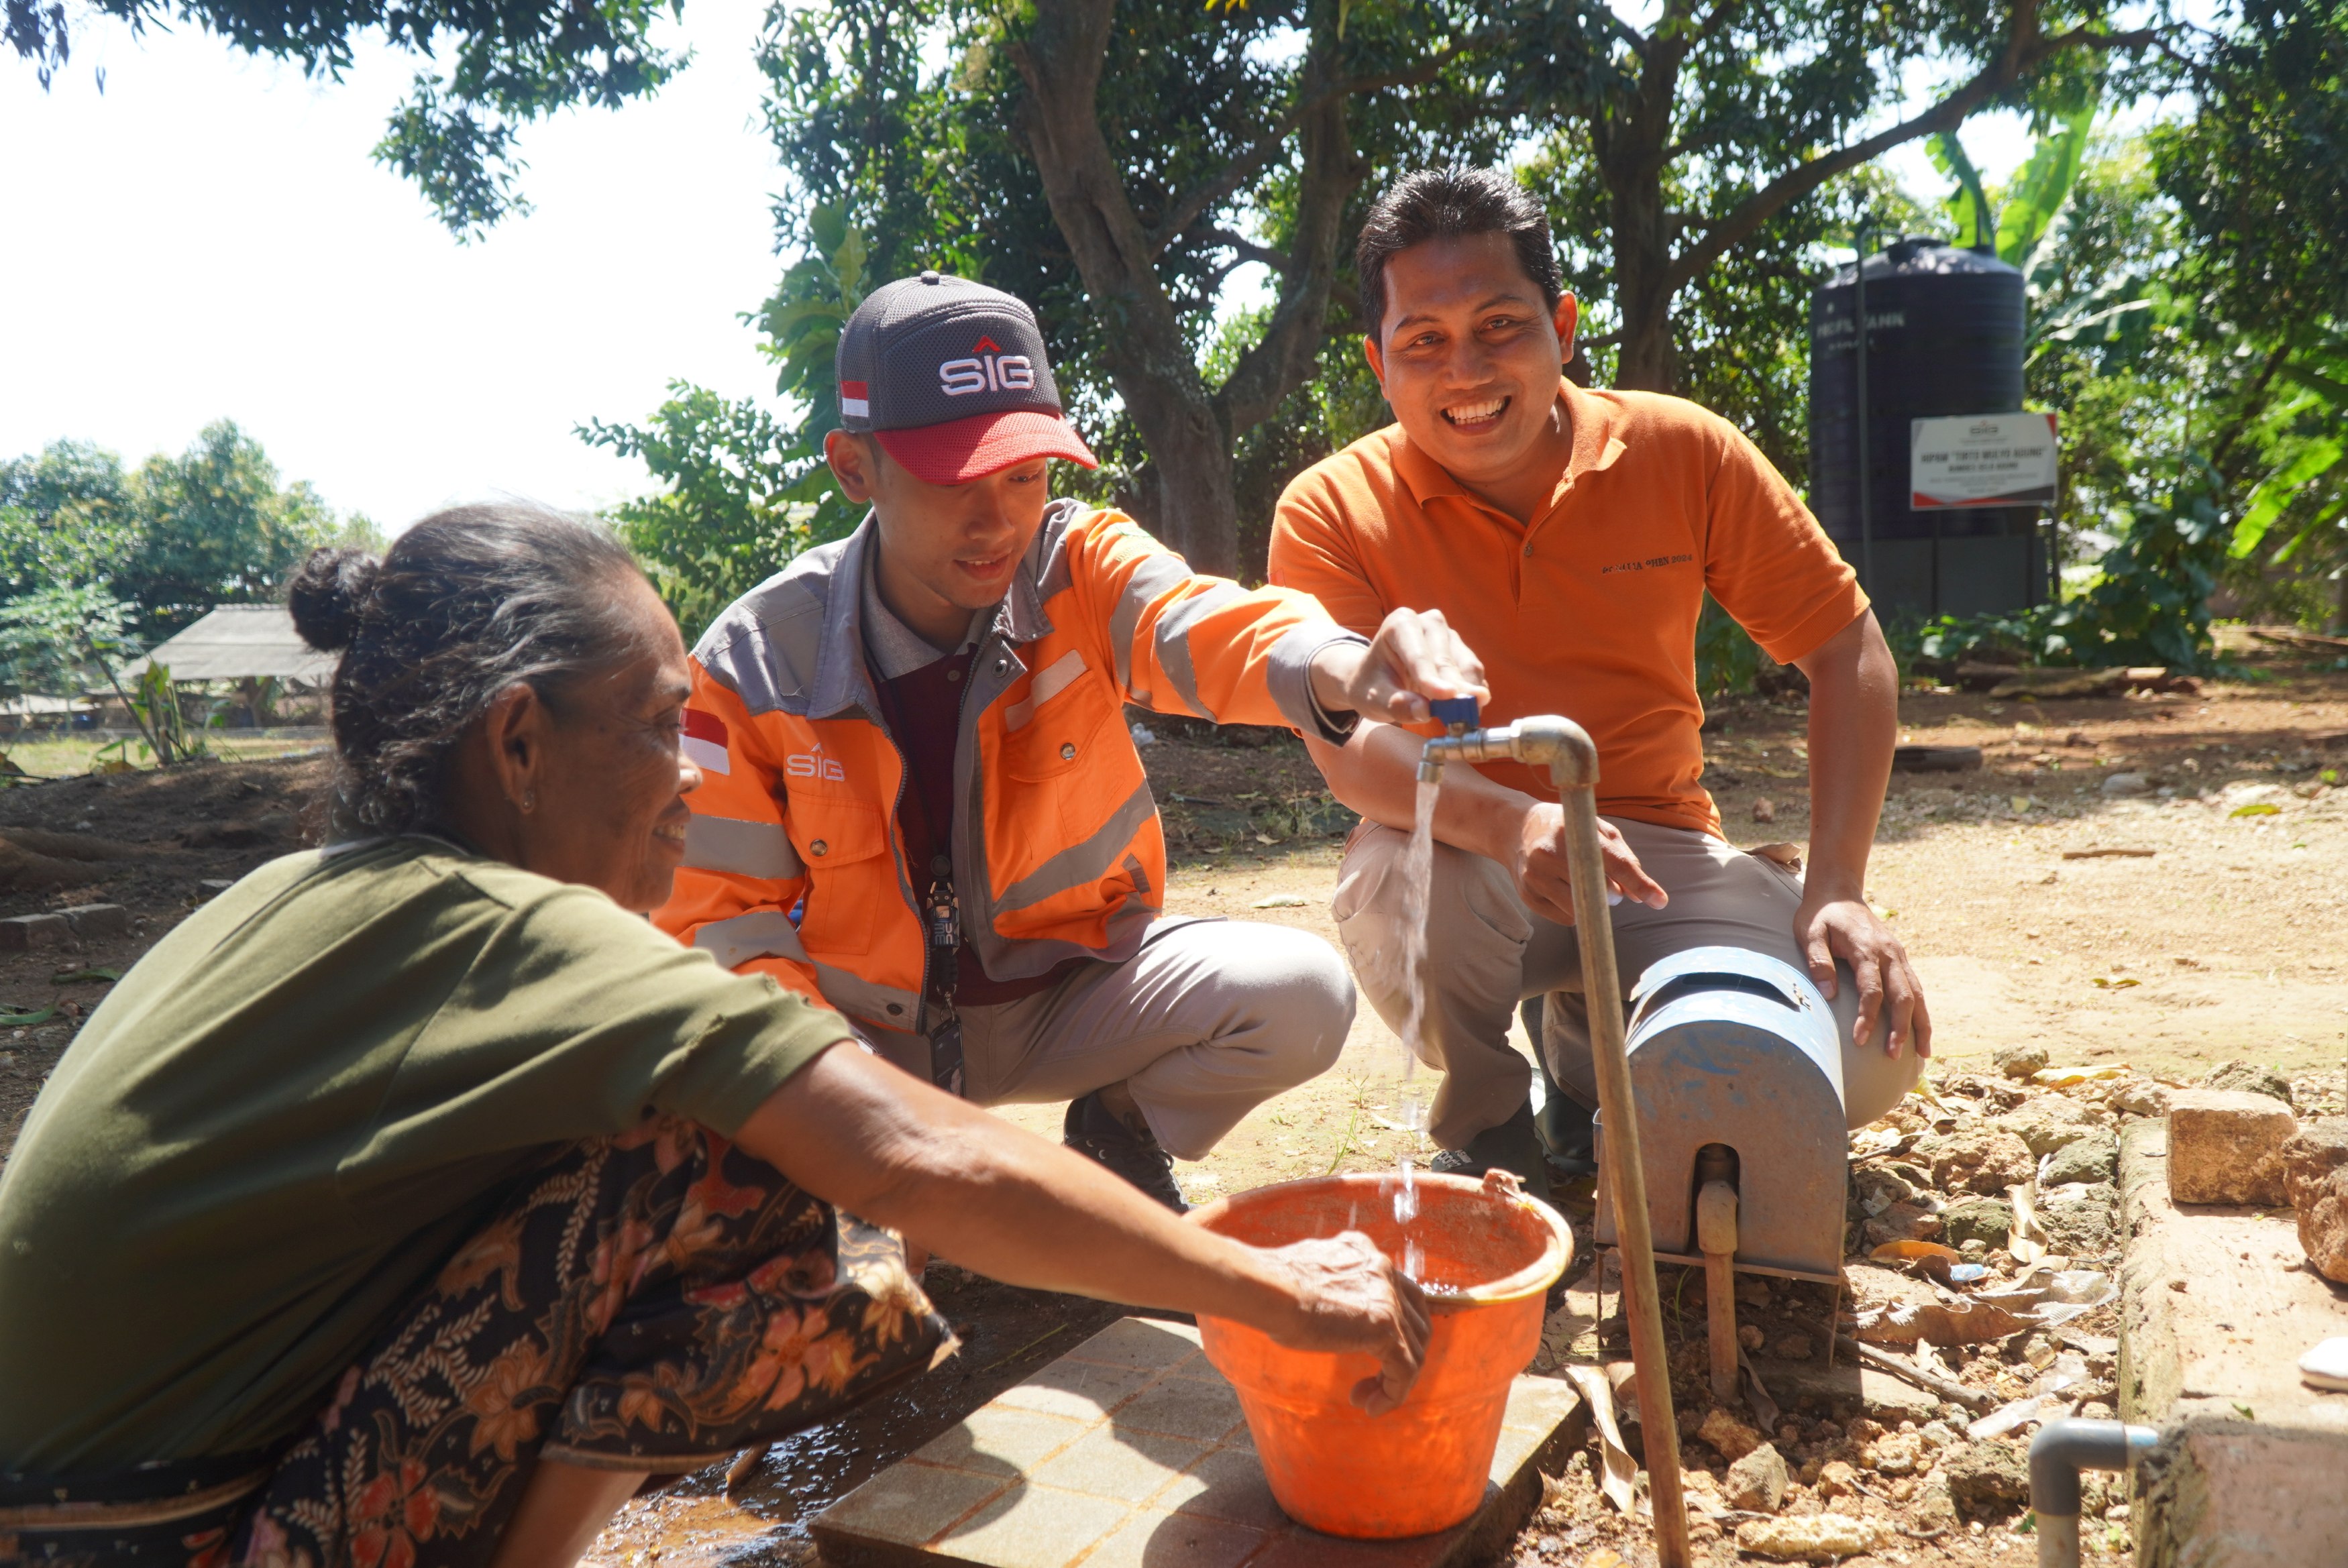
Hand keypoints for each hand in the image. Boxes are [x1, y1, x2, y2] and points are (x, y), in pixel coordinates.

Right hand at [1262, 1232, 1431, 1415]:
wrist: (1267, 1289)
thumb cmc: (1269, 1287)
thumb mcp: (1306, 1279)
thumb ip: (1327, 1287)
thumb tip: (1319, 1304)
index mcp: (1364, 1253)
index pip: (1396, 1291)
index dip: (1390, 1325)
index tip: (1360, 1348)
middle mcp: (1383, 1269)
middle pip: (1415, 1319)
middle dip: (1400, 1355)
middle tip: (1372, 1380)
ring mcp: (1388, 1298)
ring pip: (1414, 1348)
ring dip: (1394, 1380)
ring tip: (1367, 1401)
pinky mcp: (1385, 1327)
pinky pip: (1405, 1369)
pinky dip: (1394, 1394)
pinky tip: (1372, 1408)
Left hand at [1309, 608, 1487, 723]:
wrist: (1378, 680)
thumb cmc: (1372, 685)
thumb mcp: (1373, 700)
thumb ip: (1395, 705)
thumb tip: (1424, 711)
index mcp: (1399, 623)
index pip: (1417, 655)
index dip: (1432, 678)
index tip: (1447, 696)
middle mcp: (1428, 623)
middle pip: (1445, 660)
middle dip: (1455, 689)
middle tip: (1464, 716)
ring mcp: (1449, 636)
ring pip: (1467, 665)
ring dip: (1468, 693)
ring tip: (1465, 719)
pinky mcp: (1462, 652)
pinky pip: (1473, 674)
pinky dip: (1473, 693)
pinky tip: (1467, 711)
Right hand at [1505, 803, 1666, 925]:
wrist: (1513, 828)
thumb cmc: (1563, 827)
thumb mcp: (1595, 829)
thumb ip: (1622, 857)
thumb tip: (1639, 895)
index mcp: (1571, 832)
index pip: (1614, 863)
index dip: (1640, 883)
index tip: (1659, 900)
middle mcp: (1549, 854)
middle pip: (1600, 891)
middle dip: (1613, 894)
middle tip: (1605, 884)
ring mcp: (1535, 877)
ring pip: (1581, 909)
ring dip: (1593, 905)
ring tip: (1582, 885)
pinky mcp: (1527, 896)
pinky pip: (1565, 918)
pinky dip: (1574, 911)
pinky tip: (1564, 891)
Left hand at [1795, 893, 1930, 1058]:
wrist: (1838, 892)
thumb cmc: (1820, 915)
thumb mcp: (1810, 933)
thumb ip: (1819, 962)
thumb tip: (1828, 994)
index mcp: (1866, 948)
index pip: (1872, 990)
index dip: (1867, 1017)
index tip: (1859, 1041)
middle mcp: (1889, 953)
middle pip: (1902, 996)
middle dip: (1899, 1028)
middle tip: (1892, 1056)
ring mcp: (1898, 955)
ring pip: (1917, 994)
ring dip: (1920, 1024)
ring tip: (1921, 1054)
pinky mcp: (1901, 958)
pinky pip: (1916, 988)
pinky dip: (1921, 1012)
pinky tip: (1921, 1032)